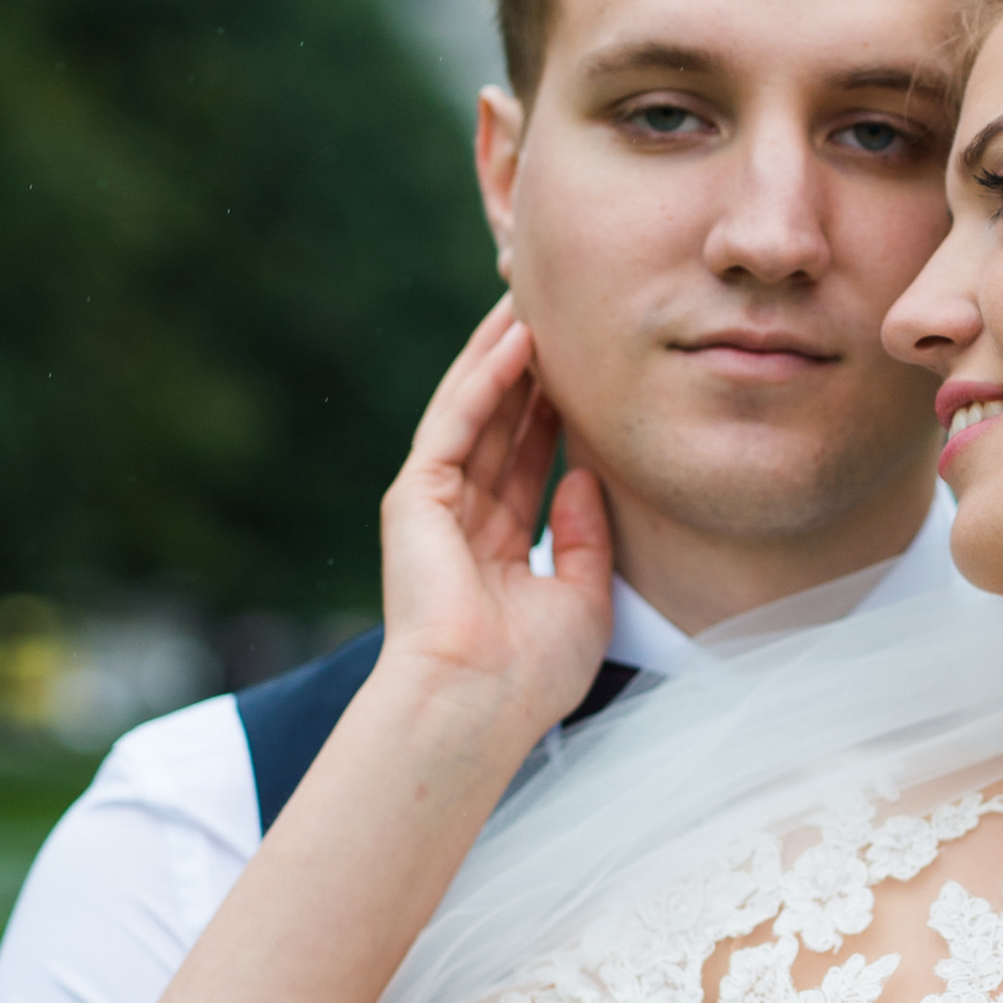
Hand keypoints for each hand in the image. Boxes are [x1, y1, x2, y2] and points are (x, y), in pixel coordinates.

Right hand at [378, 297, 614, 740]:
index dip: (555, 412)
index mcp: (496, 548)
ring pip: (475, 411)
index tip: (588, 366)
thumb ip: (587, 536)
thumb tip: (588, 477)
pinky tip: (516, 338)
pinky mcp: (414, 496)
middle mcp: (462, 520)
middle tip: (561, 310)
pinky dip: (485, 379)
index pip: (528, 461)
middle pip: (500, 425)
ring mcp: (433, 505)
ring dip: (504, 355)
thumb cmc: (530, 674)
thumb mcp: (584, 598)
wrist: (476, 704)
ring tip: (533, 298)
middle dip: (529, 369)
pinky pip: (456, 422)